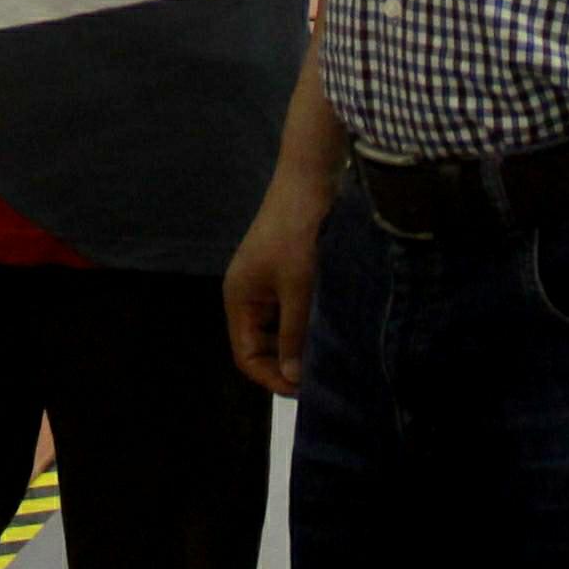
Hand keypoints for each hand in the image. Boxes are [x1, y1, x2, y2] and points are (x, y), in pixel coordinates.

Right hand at [221, 155, 338, 396]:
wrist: (311, 178)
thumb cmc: (299, 233)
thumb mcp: (298, 288)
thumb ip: (294, 334)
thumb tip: (292, 378)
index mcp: (239, 298)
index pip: (246, 355)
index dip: (271, 377)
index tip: (304, 390)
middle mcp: (248, 294)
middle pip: (261, 345)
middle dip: (286, 363)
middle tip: (321, 377)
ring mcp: (267, 282)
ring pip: (280, 329)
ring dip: (300, 343)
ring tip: (327, 355)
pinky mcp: (286, 271)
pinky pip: (292, 310)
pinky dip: (307, 322)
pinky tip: (329, 328)